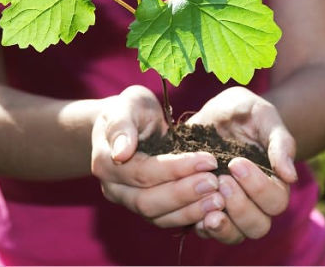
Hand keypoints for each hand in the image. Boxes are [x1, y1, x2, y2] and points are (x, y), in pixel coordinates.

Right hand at [91, 85, 223, 227]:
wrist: (131, 123)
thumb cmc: (132, 109)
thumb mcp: (129, 104)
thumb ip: (122, 125)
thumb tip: (121, 153)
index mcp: (105, 162)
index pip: (142, 173)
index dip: (176, 169)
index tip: (208, 160)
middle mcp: (114, 188)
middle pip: (148, 202)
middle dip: (184, 193)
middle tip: (215, 183)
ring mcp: (129, 202)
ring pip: (158, 217)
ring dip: (190, 210)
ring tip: (219, 200)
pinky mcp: (148, 209)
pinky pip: (167, 221)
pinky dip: (191, 217)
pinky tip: (214, 210)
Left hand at [187, 86, 296, 243]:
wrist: (211, 113)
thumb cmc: (243, 111)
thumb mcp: (262, 115)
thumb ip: (280, 142)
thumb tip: (291, 176)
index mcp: (273, 182)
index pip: (276, 202)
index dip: (258, 187)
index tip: (237, 162)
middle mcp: (254, 201)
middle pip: (258, 226)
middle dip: (240, 206)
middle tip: (221, 180)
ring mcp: (229, 208)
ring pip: (235, 235)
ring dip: (222, 224)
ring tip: (208, 206)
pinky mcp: (204, 209)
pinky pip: (206, 231)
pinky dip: (200, 225)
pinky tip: (192, 209)